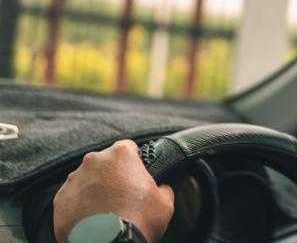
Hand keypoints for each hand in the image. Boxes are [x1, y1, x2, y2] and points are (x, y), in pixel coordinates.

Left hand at [53, 140, 173, 242]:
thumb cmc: (138, 220)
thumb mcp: (165, 202)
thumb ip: (163, 187)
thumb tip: (161, 188)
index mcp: (120, 154)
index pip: (128, 147)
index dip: (134, 161)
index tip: (136, 174)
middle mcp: (94, 161)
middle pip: (105, 162)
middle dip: (112, 175)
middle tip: (122, 194)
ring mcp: (74, 179)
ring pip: (87, 179)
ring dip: (95, 189)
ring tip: (105, 209)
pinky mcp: (60, 199)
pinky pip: (72, 197)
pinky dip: (80, 205)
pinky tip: (91, 218)